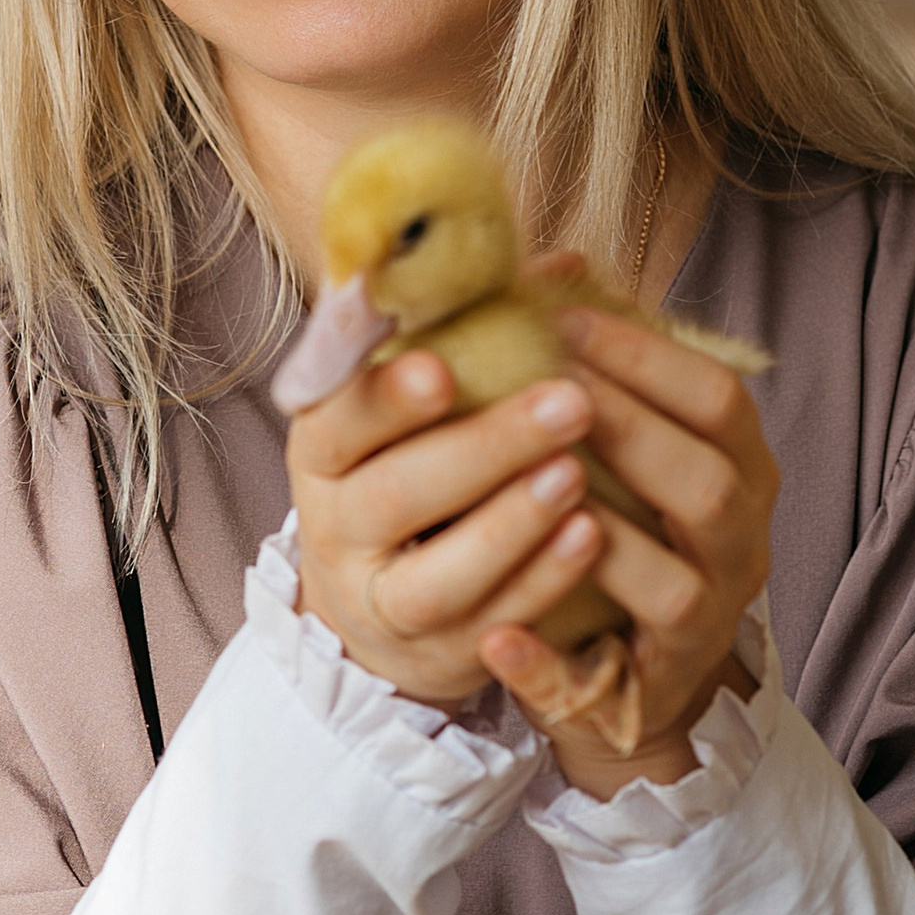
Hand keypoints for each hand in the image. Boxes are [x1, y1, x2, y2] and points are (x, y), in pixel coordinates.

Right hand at [288, 346, 611, 712]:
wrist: (384, 600)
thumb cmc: (415, 467)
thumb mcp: (419, 404)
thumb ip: (477, 333)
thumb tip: (563, 262)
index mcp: (324, 448)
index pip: (337, 419)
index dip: (384, 398)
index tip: (443, 370)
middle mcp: (335, 526)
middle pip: (395, 494)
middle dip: (483, 448)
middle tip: (570, 403)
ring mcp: (380, 598)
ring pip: (435, 575)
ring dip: (510, 523)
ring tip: (576, 474)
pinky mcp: (433, 652)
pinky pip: (487, 622)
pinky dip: (538, 582)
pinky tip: (590, 537)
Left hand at [479, 305, 776, 796]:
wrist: (631, 676)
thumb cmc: (623, 529)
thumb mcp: (623, 444)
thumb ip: (601, 367)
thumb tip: (558, 261)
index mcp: (742, 474)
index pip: (722, 402)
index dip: (649, 357)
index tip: (566, 320)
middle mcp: (741, 548)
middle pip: (708, 488)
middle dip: (628, 431)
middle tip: (543, 388)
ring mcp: (706, 626)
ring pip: (672, 587)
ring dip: (601, 540)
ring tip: (533, 494)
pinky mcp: (652, 693)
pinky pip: (603, 681)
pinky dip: (547, 661)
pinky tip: (494, 636)